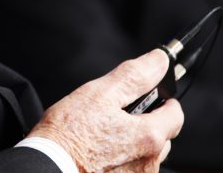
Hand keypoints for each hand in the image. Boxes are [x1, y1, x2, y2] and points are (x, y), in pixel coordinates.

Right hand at [27, 49, 183, 172]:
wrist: (46, 167)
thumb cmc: (68, 134)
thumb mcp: (99, 94)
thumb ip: (134, 76)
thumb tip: (158, 61)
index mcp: (148, 137)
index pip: (176, 115)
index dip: (164, 101)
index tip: (151, 96)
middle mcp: (148, 164)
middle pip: (161, 137)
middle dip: (146, 124)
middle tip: (116, 116)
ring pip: (145, 157)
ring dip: (133, 145)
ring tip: (102, 137)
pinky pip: (130, 170)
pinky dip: (121, 162)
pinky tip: (98, 154)